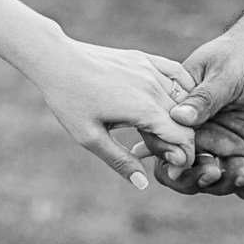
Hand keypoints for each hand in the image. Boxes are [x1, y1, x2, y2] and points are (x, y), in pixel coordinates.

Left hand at [36, 41, 196, 188]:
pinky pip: (177, 74)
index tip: (170, 167)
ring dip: (181, 118)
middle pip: (186, 120)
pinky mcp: (145, 58)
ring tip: (159, 133)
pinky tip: (174, 103)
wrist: (56, 59)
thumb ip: (120, 161)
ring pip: (184, 98)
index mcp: (143, 108)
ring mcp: (151, 69)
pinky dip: (183, 90)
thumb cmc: (69, 100)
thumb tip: (143, 184)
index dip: (184, 156)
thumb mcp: (90, 137)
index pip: (184, 136)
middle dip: (181, 141)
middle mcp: (153, 86)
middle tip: (160, 154)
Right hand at [134, 26, 243, 200]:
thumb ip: (204, 98)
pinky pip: (235, 172)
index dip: (166, 153)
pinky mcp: (236, 146)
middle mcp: (191, 127)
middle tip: (212, 173)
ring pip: (207, 174)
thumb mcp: (226, 73)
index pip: (160, 135)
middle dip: (192, 177)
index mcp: (177, 106)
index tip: (184, 161)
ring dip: (222, 183)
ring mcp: (213, 139)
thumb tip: (179, 118)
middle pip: (179, 165)